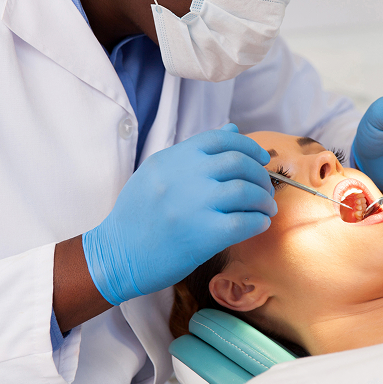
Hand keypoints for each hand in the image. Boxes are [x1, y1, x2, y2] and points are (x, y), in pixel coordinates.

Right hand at [82, 123, 275, 304]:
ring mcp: (194, 205)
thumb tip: (233, 128)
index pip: (221, 139)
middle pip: (239, 163)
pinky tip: (259, 224)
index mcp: (173, 158)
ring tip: (266, 207)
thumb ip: (195, 151)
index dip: (248, 147)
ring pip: (246, 191)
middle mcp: (185, 176)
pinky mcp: (203, 235)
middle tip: (266, 188)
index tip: (261, 159)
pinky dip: (258, 221)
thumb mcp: (158, 172)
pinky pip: (245, 222)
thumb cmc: (138, 214)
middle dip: (260, 175)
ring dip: (263, 199)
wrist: (116, 255)